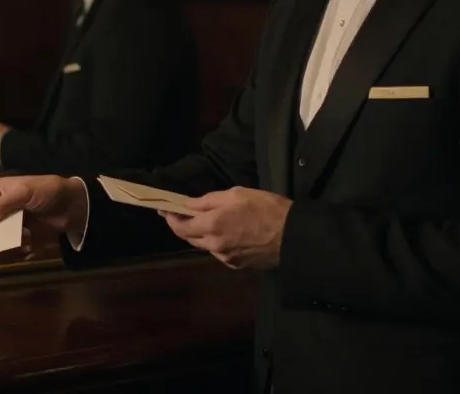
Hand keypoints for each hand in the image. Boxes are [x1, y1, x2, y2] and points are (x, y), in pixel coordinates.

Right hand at [0, 175, 87, 242]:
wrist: (73, 203)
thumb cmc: (46, 191)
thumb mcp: (23, 192)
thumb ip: (1, 206)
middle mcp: (1, 206)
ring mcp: (13, 220)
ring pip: (0, 237)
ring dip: (7, 243)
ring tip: (21, 242)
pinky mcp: (24, 231)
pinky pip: (14, 243)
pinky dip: (19, 246)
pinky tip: (29, 245)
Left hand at [161, 186, 290, 269]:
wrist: (294, 236)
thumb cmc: (266, 209)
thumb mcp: (236, 194)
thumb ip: (209, 201)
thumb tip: (190, 205)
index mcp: (212, 226)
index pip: (180, 227)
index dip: (171, 218)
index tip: (165, 210)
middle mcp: (214, 246)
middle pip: (190, 238)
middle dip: (184, 226)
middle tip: (183, 215)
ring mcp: (226, 258)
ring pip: (206, 246)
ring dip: (202, 235)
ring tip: (208, 222)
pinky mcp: (238, 265)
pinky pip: (220, 252)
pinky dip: (217, 242)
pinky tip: (227, 233)